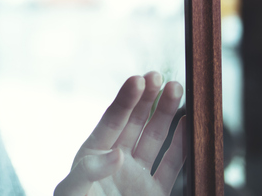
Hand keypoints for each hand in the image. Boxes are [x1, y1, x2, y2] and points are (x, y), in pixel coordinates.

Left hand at [54, 72, 185, 195]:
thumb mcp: (71, 191)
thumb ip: (89, 172)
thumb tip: (117, 154)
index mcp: (93, 155)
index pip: (111, 121)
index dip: (125, 100)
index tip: (138, 79)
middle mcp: (116, 162)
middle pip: (135, 124)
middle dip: (148, 100)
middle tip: (160, 76)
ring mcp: (137, 177)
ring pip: (155, 139)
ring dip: (167, 115)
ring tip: (178, 89)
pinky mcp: (155, 194)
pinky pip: (172, 166)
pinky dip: (182, 145)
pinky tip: (189, 125)